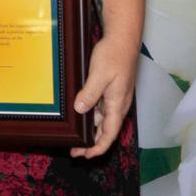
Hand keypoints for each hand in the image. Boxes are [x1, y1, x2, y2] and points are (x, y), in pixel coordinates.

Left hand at [69, 32, 138, 159]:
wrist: (122, 39)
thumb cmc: (114, 55)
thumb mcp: (100, 75)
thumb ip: (90, 93)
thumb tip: (80, 109)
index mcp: (118, 104)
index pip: (109, 134)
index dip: (98, 147)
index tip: (85, 155)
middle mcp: (118, 104)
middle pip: (105, 130)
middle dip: (91, 143)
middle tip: (74, 150)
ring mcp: (114, 98)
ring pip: (101, 120)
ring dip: (90, 129)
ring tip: (74, 135)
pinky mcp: (110, 90)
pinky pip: (100, 108)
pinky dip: (90, 115)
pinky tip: (79, 114)